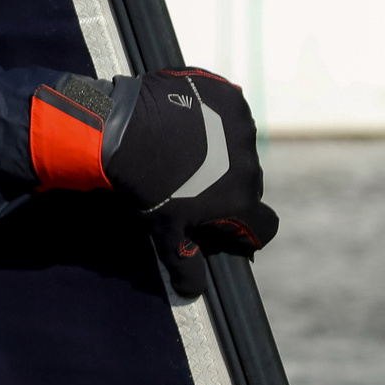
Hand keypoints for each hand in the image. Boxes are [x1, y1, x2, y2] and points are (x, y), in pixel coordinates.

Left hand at [31, 69, 276, 295]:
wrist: (121, 129)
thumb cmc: (144, 184)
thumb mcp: (163, 230)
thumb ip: (184, 263)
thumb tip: (194, 291)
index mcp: (240, 200)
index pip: (263, 226)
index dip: (242, 230)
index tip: (221, 225)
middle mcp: (250, 162)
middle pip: (248, 184)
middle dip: (227, 186)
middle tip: (191, 181)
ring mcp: (241, 125)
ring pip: (239, 145)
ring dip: (221, 148)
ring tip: (183, 148)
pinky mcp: (227, 94)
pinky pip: (228, 111)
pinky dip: (213, 115)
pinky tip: (185, 120)